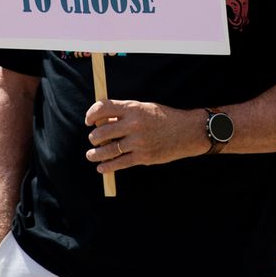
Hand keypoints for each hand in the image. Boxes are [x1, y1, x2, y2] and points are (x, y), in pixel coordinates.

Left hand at [83, 99, 204, 173]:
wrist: (187, 132)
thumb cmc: (163, 118)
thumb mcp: (144, 108)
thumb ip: (123, 114)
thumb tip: (100, 122)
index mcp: (133, 108)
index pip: (103, 108)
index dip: (91, 114)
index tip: (88, 121)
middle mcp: (134, 124)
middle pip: (101, 132)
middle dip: (93, 137)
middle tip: (93, 140)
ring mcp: (138, 142)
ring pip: (107, 150)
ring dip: (95, 154)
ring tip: (91, 155)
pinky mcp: (143, 157)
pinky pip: (119, 163)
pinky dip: (107, 167)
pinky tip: (102, 168)